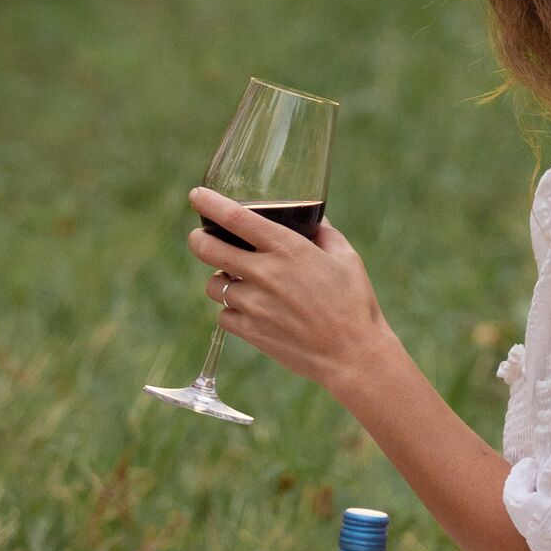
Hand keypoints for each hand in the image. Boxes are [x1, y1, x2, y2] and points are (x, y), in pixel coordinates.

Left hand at [188, 190, 390, 397]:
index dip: (210, 203)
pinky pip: (223, 315)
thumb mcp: (346, 258)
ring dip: (220, 279)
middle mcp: (264, 274)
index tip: (196, 195)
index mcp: (287, 249)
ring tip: (236, 281)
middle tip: (199, 237)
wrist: (352, 355)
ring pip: (213, 285)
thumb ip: (324, 234)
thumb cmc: (354, 302)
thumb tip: (313, 220)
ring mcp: (254, 305)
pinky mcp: (251, 332)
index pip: (236, 217)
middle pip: (208, 249)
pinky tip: (249, 310)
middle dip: (197, 239)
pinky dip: (231, 310)